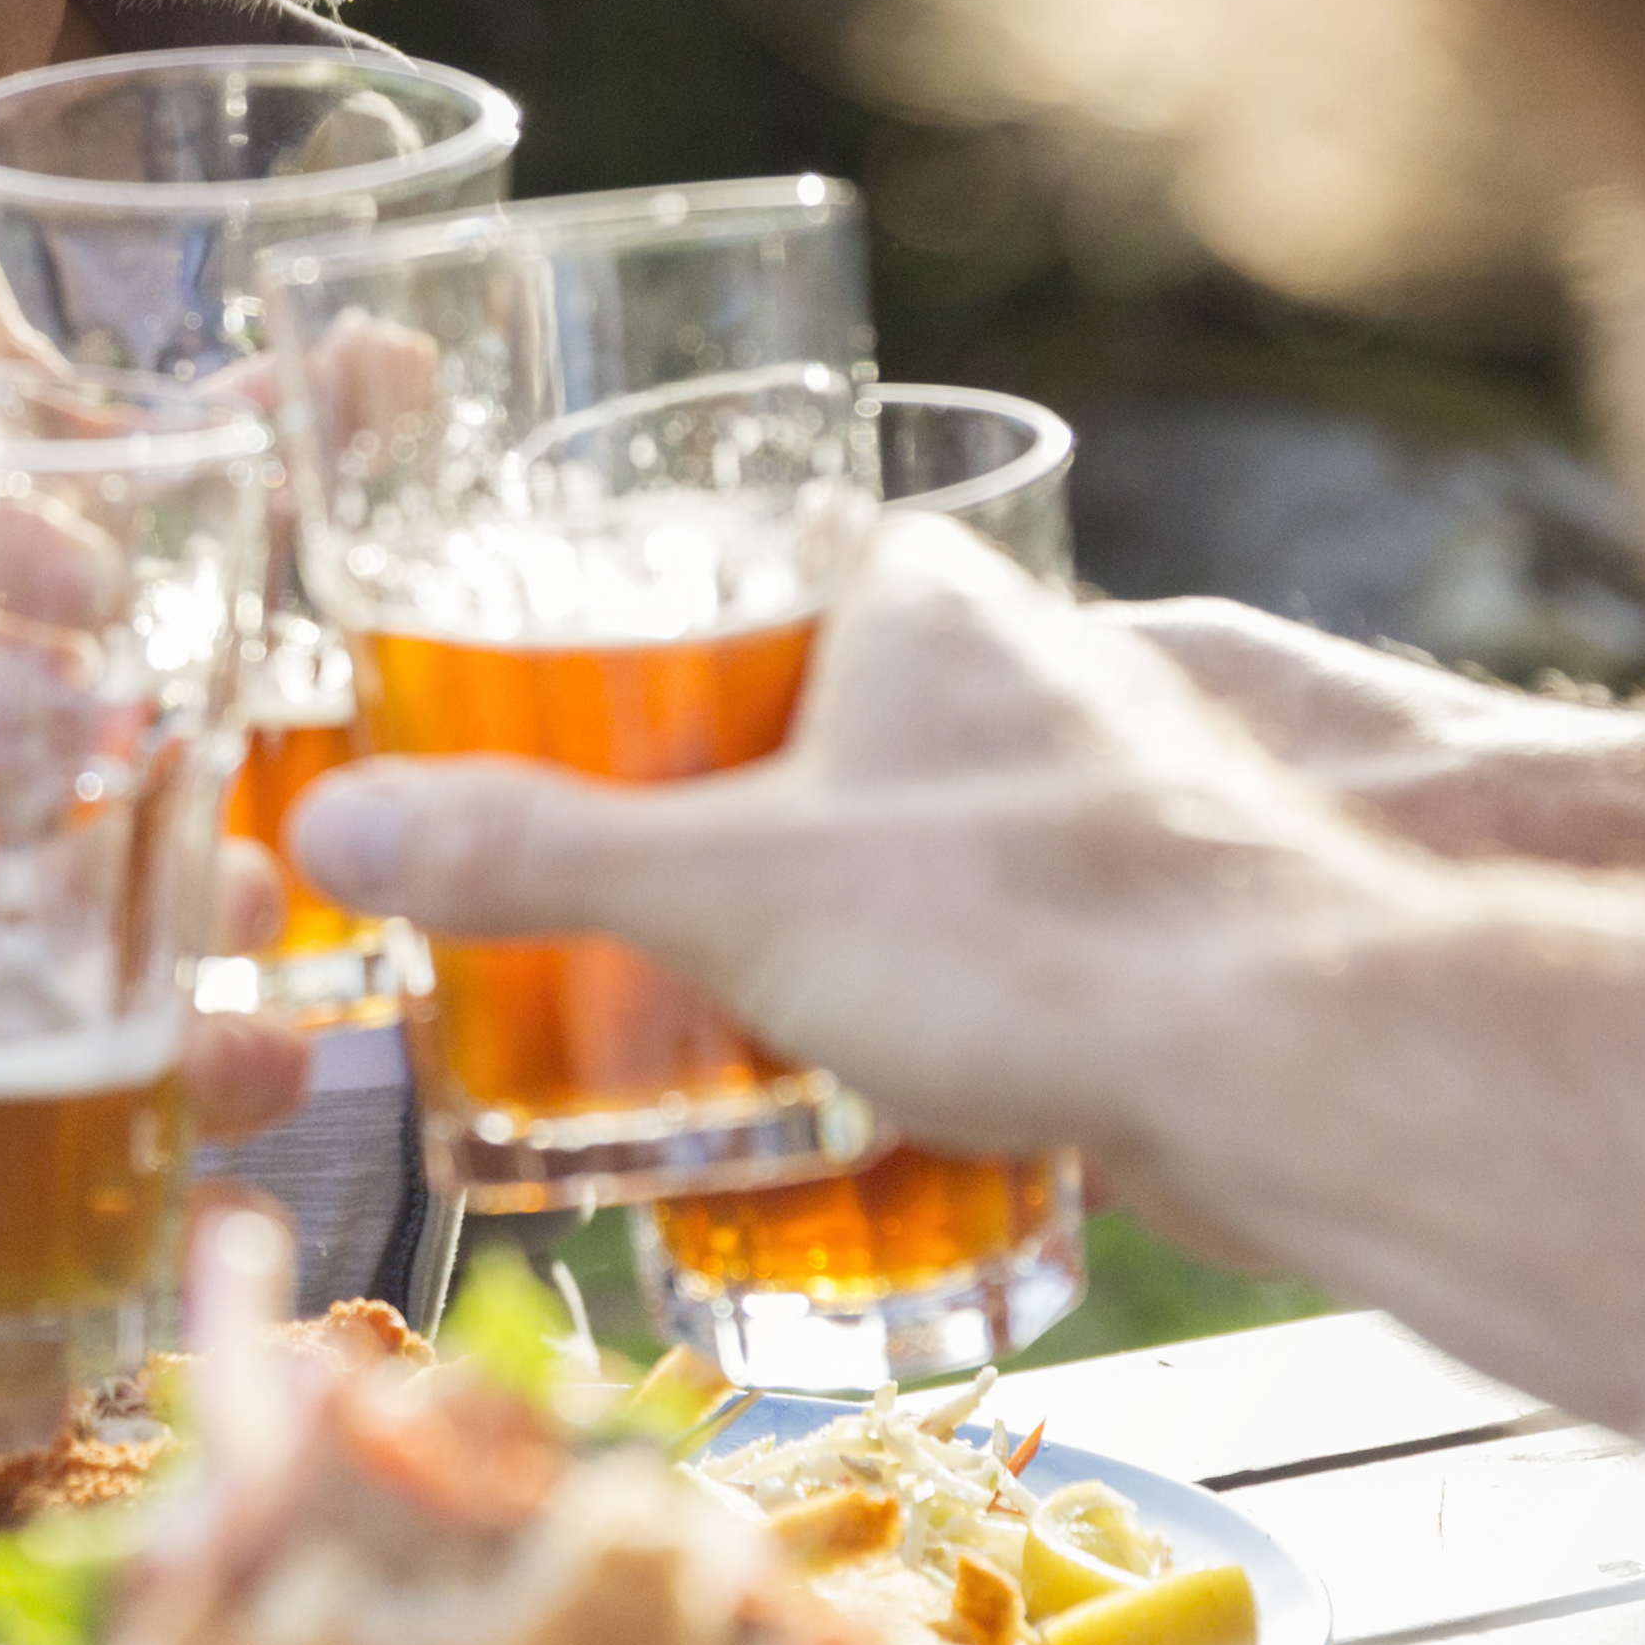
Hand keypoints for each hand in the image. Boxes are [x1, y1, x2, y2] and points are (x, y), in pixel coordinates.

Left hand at [0, 866, 312, 1414]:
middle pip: (143, 1040)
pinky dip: (34, 1375)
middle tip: (258, 1057)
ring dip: (189, 1203)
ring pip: (119, 1193)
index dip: (183, 881)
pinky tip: (48, 1386)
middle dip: (227, 1045)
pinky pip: (11, 1350)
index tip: (252, 886)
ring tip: (224, 1211)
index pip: (82, 889)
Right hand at [283, 514, 1644, 1421]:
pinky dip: (934, 1000)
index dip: (661, 622)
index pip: (769, 557)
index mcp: (926, 605)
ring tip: (715, 1008)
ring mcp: (1110, 803)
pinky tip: (872, 1087)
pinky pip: (1009, 947)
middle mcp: (1031, 676)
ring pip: (929, 836)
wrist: (1308, 1069)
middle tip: (610, 891)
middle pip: (835, 710)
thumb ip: (532, 856)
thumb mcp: (728, 892)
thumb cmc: (1038, 930)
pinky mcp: (1163, 930)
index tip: (570, 696)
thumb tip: (336, 833)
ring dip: (834, 911)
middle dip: (727, 798)